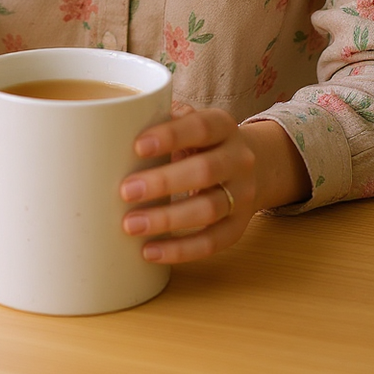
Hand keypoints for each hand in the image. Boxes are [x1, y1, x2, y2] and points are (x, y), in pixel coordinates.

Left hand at [120, 107, 257, 263]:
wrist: (254, 166)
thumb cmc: (203, 143)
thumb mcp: (192, 124)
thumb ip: (164, 122)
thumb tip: (119, 126)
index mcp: (224, 126)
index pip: (201, 127)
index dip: (171, 136)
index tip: (138, 146)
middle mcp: (239, 159)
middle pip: (205, 170)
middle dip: (163, 182)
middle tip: (125, 191)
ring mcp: (242, 195)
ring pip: (209, 209)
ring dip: (167, 219)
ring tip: (131, 225)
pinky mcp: (239, 226)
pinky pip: (212, 242)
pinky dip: (180, 250)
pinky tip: (150, 251)